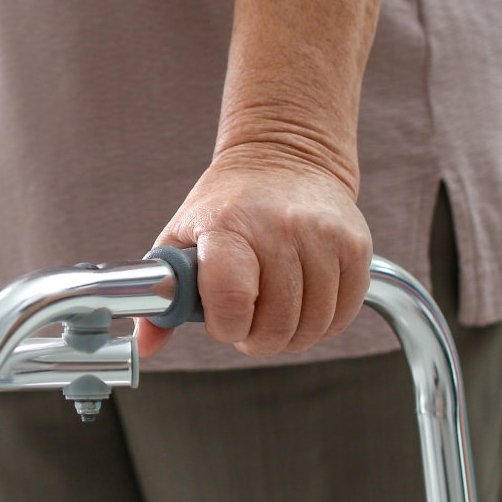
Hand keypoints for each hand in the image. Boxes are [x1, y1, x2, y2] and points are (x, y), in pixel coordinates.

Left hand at [137, 153, 371, 358]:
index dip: (226, 327)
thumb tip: (145, 345)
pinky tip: (303, 304)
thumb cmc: (227, 204)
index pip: (232, 301)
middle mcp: (280, 227)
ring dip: (291, 336)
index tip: (222, 320)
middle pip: (277, 324)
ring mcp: (323, 236)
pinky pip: (344, 315)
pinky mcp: (356, 246)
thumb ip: (162, 296)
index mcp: (228, 225)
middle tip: (248, 325)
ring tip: (274, 315)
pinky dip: (322, 324)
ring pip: (313, 326)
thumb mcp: (181, 237)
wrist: (285, 156)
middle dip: (257, 340)